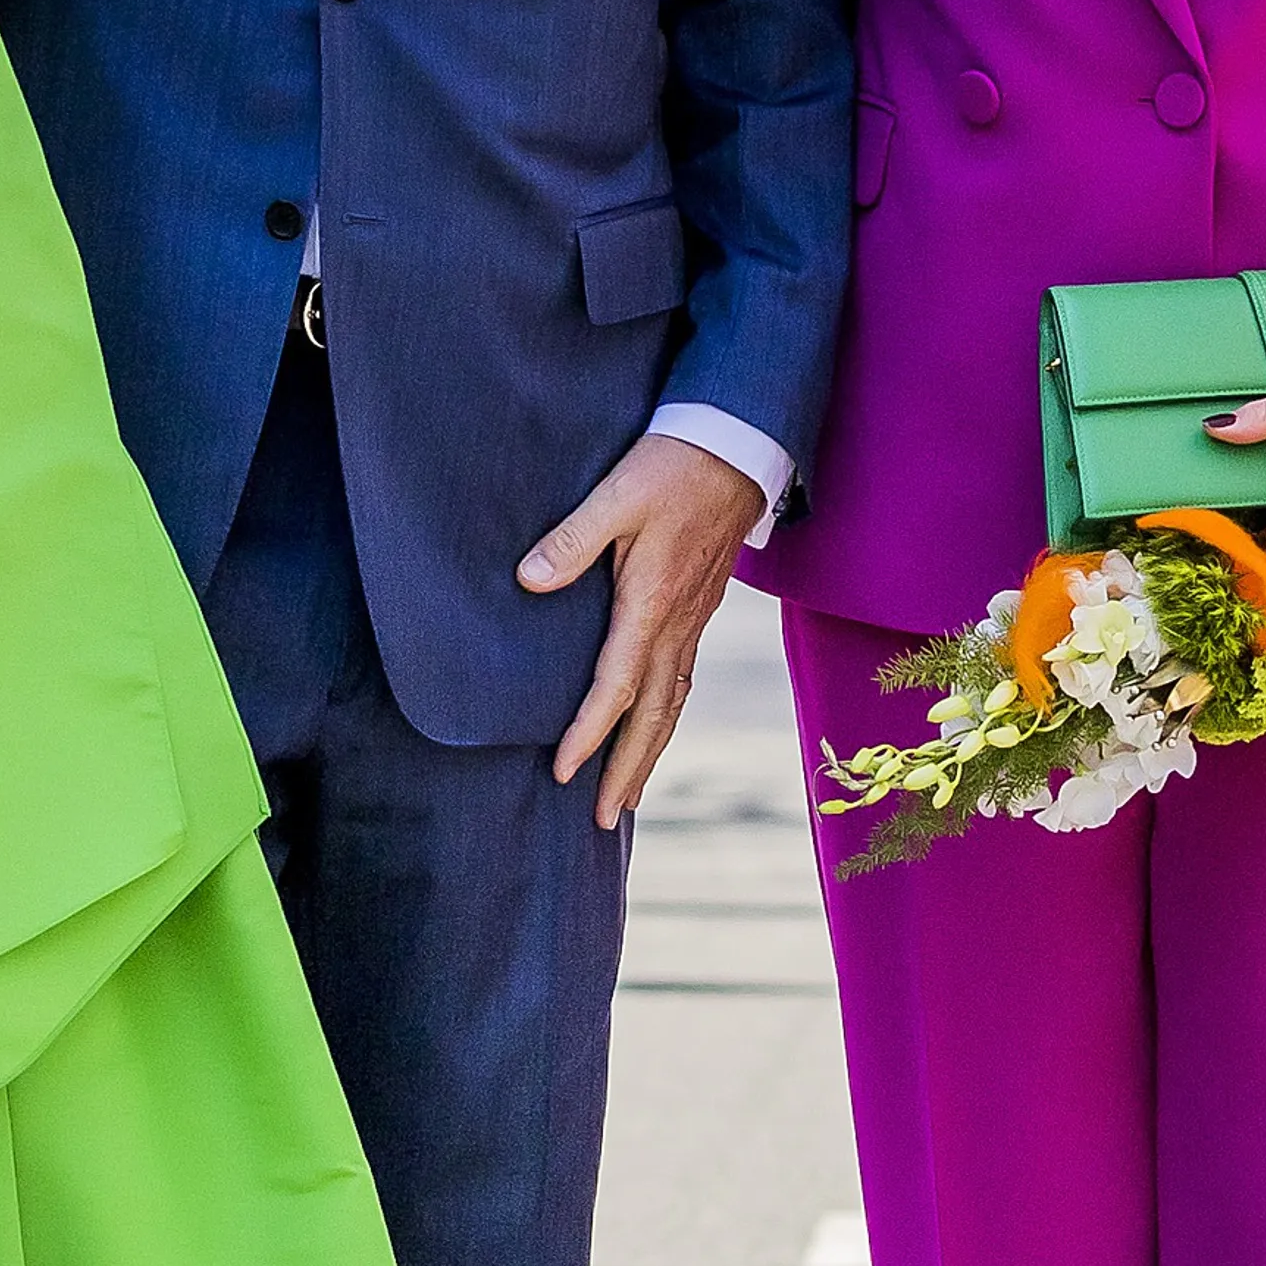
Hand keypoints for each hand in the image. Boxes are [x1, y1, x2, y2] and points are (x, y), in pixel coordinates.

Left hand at [521, 435, 762, 827]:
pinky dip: (666, 715)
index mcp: (652, 604)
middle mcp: (678, 624)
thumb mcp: (617, 494)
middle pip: (654, 715)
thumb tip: (528, 580)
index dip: (589, 733)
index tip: (564, 772)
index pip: (617, 686)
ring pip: (673, 703)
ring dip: (650, 751)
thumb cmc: (674, 466)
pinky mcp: (699, 608)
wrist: (737, 446)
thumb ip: (573, 539)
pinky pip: (683, 678)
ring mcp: (694, 620)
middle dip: (628, 769)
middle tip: (606, 819)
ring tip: (630, 794)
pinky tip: (656, 725)